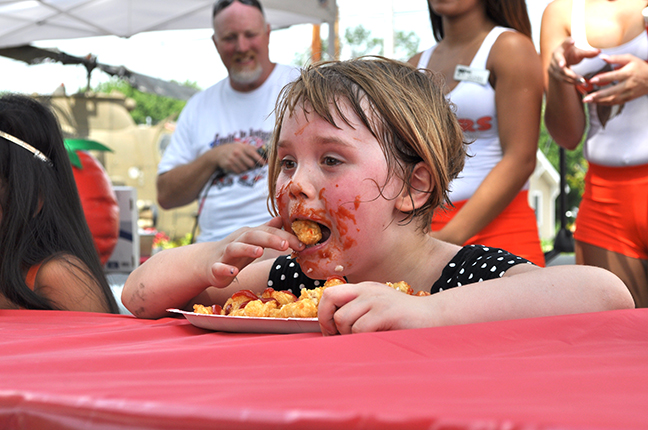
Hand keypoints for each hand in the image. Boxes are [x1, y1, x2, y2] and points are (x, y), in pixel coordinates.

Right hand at [209, 217, 303, 286]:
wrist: (206, 262)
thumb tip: (282, 219)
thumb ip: (267, 230)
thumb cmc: (235, 252)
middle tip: (285, 244)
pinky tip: (233, 272)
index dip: (285, 236)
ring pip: (234, 248)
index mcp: (249, 235)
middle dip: (269, 238)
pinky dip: (225, 269)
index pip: (269, 231)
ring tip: (260, 251)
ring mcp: (225, 254)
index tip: (302, 244)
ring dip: (247, 249)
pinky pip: (219, 268)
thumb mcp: (252, 240)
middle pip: (253, 235)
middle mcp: (237, 241)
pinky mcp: (215, 268)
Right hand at [211, 142, 265, 173]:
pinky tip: (238, 167)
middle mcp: (237, 153)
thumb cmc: (234, 149)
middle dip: (253, 166)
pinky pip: (238, 172)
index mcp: (242, 147)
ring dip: (246, 169)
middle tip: (253, 166)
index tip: (263, 163)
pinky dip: (240, 171)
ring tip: (244, 165)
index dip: (259, 159)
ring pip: (244, 169)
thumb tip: (264, 151)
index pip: (253, 153)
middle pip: (250, 164)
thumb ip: (252, 148)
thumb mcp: (242, 145)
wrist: (219, 153)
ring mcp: (232, 159)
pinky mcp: (228, 165)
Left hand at [318, 283, 433, 334]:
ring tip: (365, 339)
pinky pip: (360, 328)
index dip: (323, 313)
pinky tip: (376, 338)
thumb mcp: (378, 309)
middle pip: (330, 299)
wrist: (434, 316)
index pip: (329, 293)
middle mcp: (366, 290)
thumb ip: (358, 312)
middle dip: (328, 321)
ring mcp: (376, 299)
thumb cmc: (404, 319)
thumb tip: (332, 330)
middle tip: (338, 336)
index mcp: (363, 288)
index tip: (330, 331)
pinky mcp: (386, 312)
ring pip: (344, 319)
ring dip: (349, 335)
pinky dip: (363, 339)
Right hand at [548, 37, 599, 84]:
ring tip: (582, 80)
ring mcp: (553, 66)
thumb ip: (587, 53)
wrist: (560, 63)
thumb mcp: (578, 52)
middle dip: (560, 63)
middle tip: (562, 65)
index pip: (565, 43)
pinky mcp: (554, 75)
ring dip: (571, 77)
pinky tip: (580, 83)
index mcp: (562, 48)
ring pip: (561, 72)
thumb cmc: (570, 55)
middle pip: (558, 60)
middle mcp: (555, 57)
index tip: (573, 41)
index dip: (568, 42)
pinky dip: (572, 81)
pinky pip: (563, 79)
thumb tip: (599, 52)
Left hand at [582, 54, 647, 104]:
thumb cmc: (640, 67)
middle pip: (611, 91)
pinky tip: (596, 102)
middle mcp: (628, 84)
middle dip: (598, 96)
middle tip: (586, 98)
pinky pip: (615, 103)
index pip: (614, 76)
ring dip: (599, 101)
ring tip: (588, 101)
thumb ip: (616, 58)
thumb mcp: (630, 59)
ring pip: (612, 99)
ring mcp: (628, 93)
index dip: (602, 78)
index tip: (592, 80)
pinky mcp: (628, 98)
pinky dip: (605, 103)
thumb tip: (602, 57)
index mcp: (628, 73)